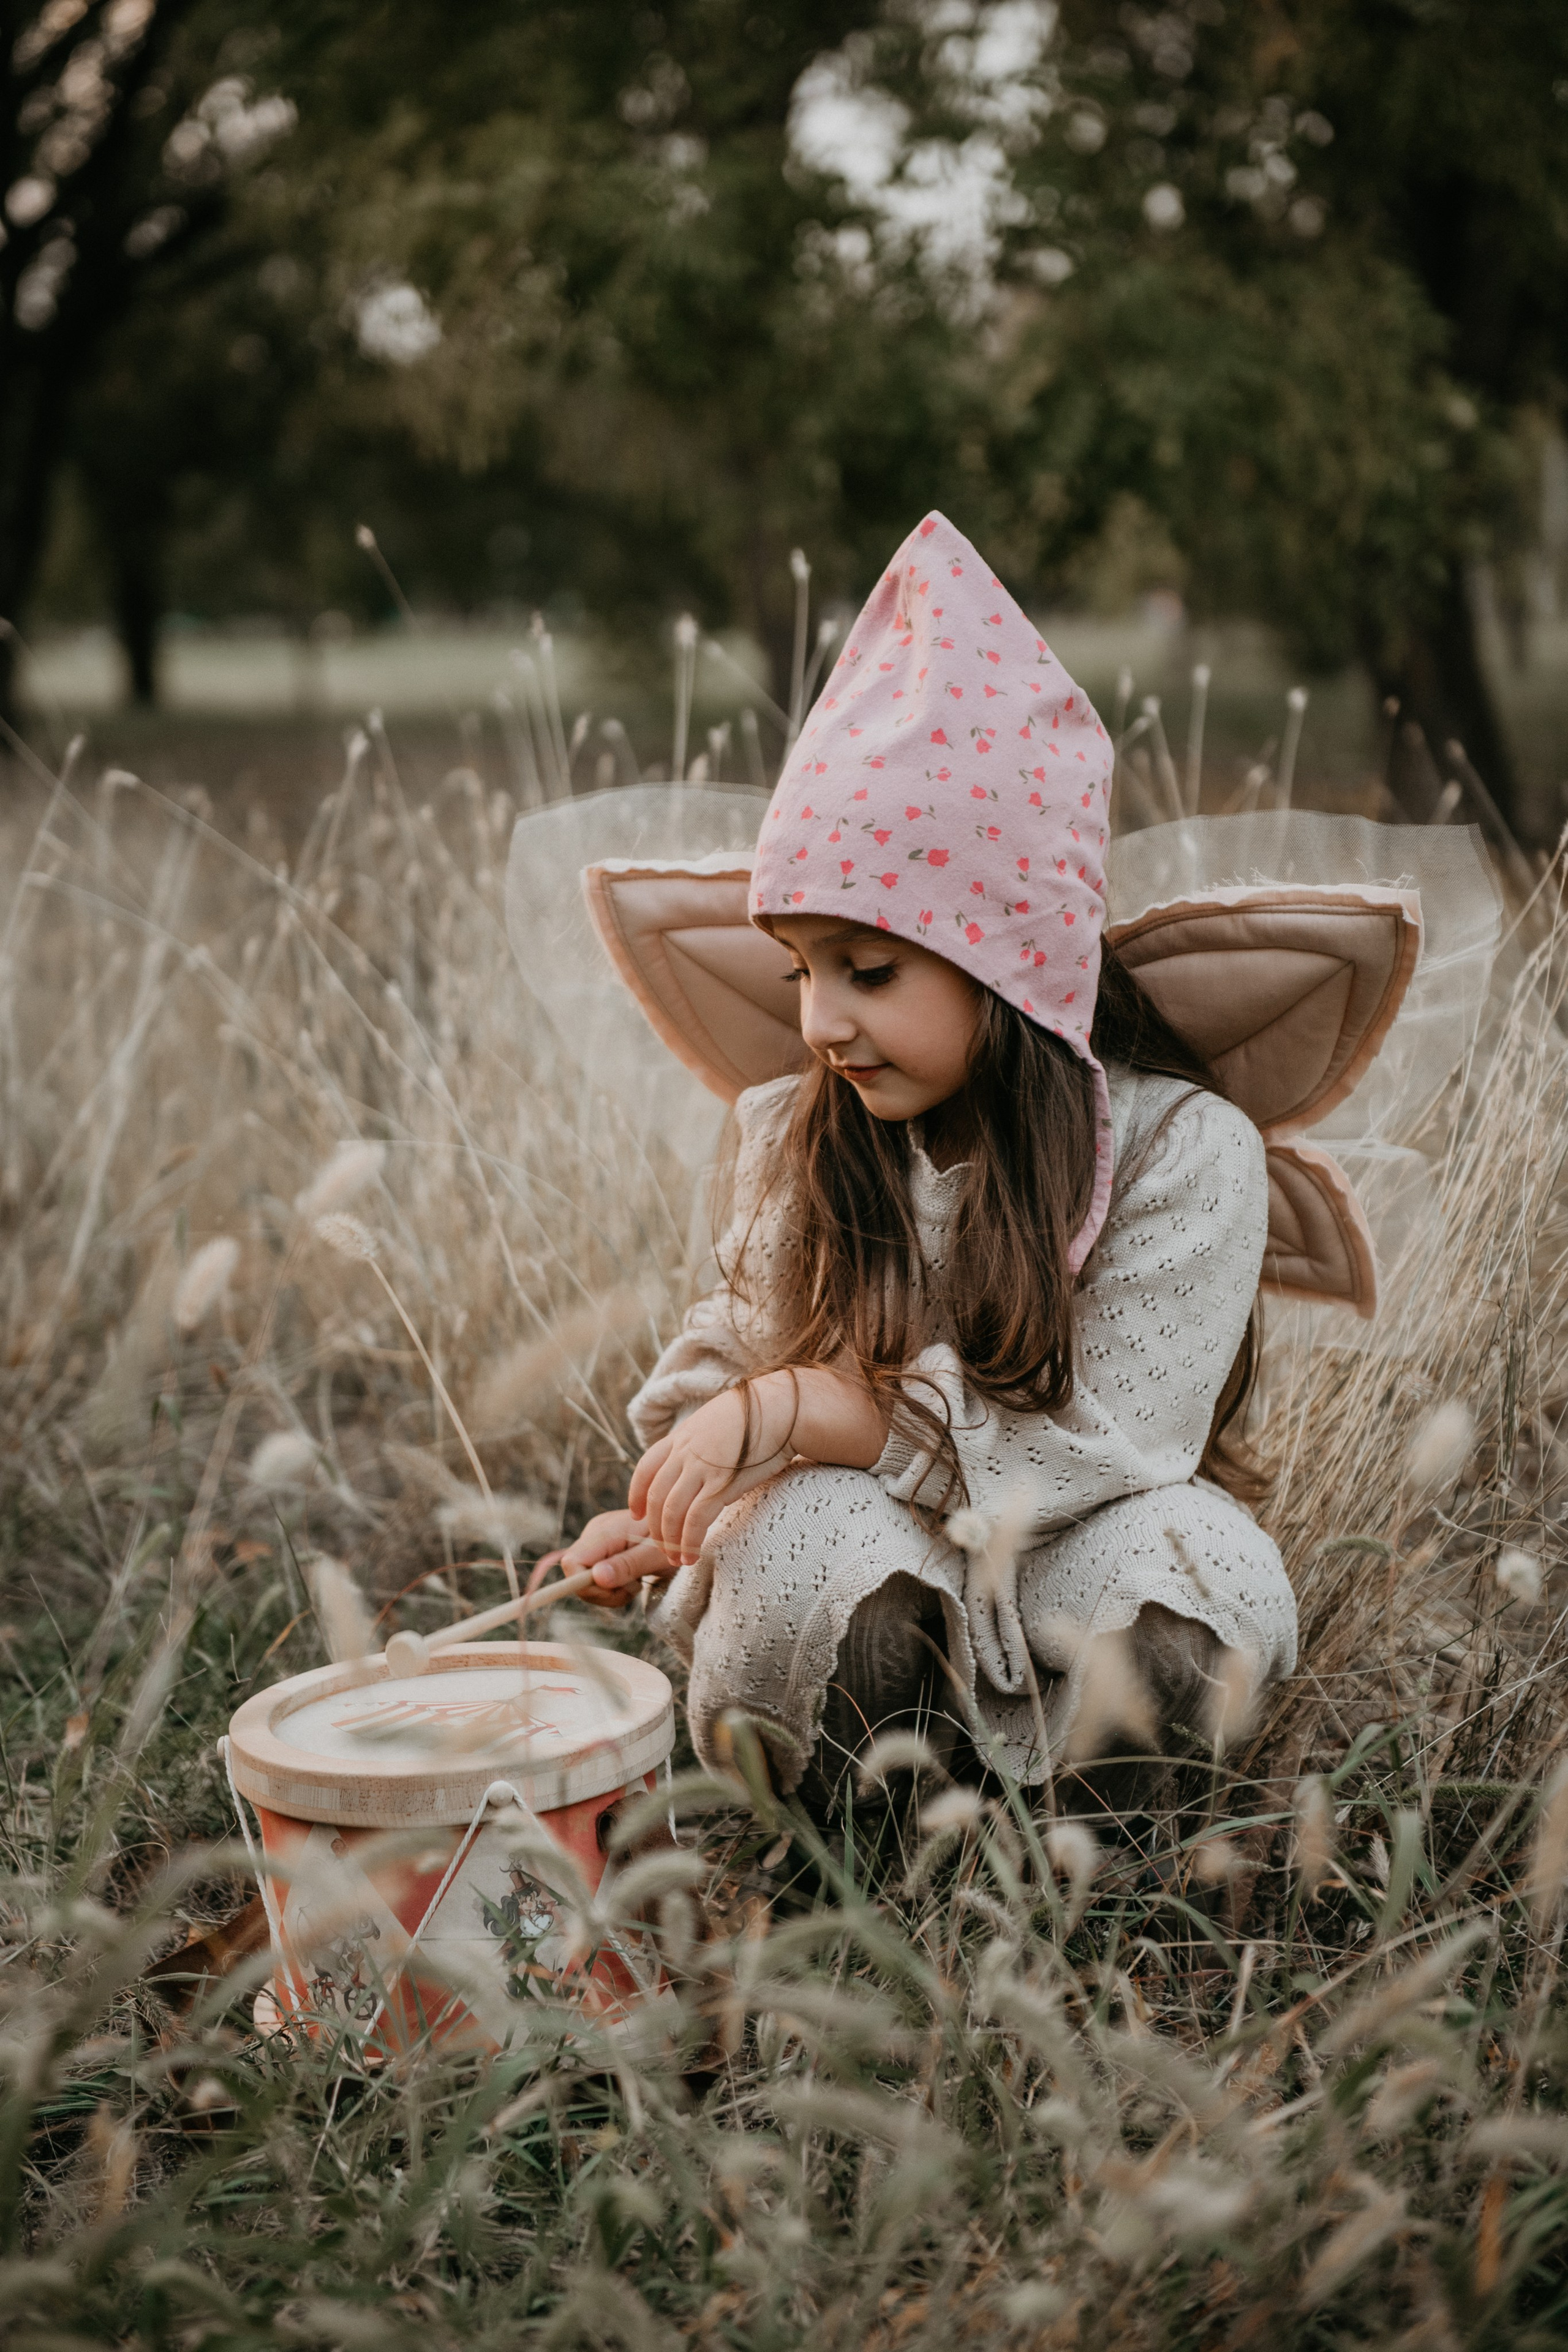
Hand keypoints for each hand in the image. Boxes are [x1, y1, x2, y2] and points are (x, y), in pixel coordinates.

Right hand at [558, 1509, 670, 1609]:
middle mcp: (594, 1533)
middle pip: (576, 1576)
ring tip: (636, 1581)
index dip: (586, 1584)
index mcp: (605, 1531)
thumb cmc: (674, 1540)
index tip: (618, 1588)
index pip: (572, 1562)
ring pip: (584, 1582)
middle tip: (634, 1586)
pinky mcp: (600, 1550)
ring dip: (610, 1592)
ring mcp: (595, 1541)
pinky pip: (594, 1579)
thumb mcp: (656, 1556)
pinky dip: (612, 1587)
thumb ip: (627, 1565)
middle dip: (603, 1592)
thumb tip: (597, 1577)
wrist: (681, 1528)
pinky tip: (632, 1578)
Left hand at [629, 1368, 889, 1569]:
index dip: (636, 1494)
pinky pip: (695, 1519)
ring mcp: (700, 1468)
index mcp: (681, 1437)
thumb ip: (702, 1442)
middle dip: (655, 1528)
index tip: (637, 1514)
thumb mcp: (716, 1422)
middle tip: (661, 1549)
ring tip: (676, 1560)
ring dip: (670, 1540)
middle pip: (655, 1497)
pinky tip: (691, 1555)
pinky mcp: (721, 1483)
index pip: (645, 1468)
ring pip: (671, 1511)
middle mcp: (684, 1453)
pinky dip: (689, 1541)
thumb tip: (703, 1460)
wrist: (780, 1409)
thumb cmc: (757, 1415)